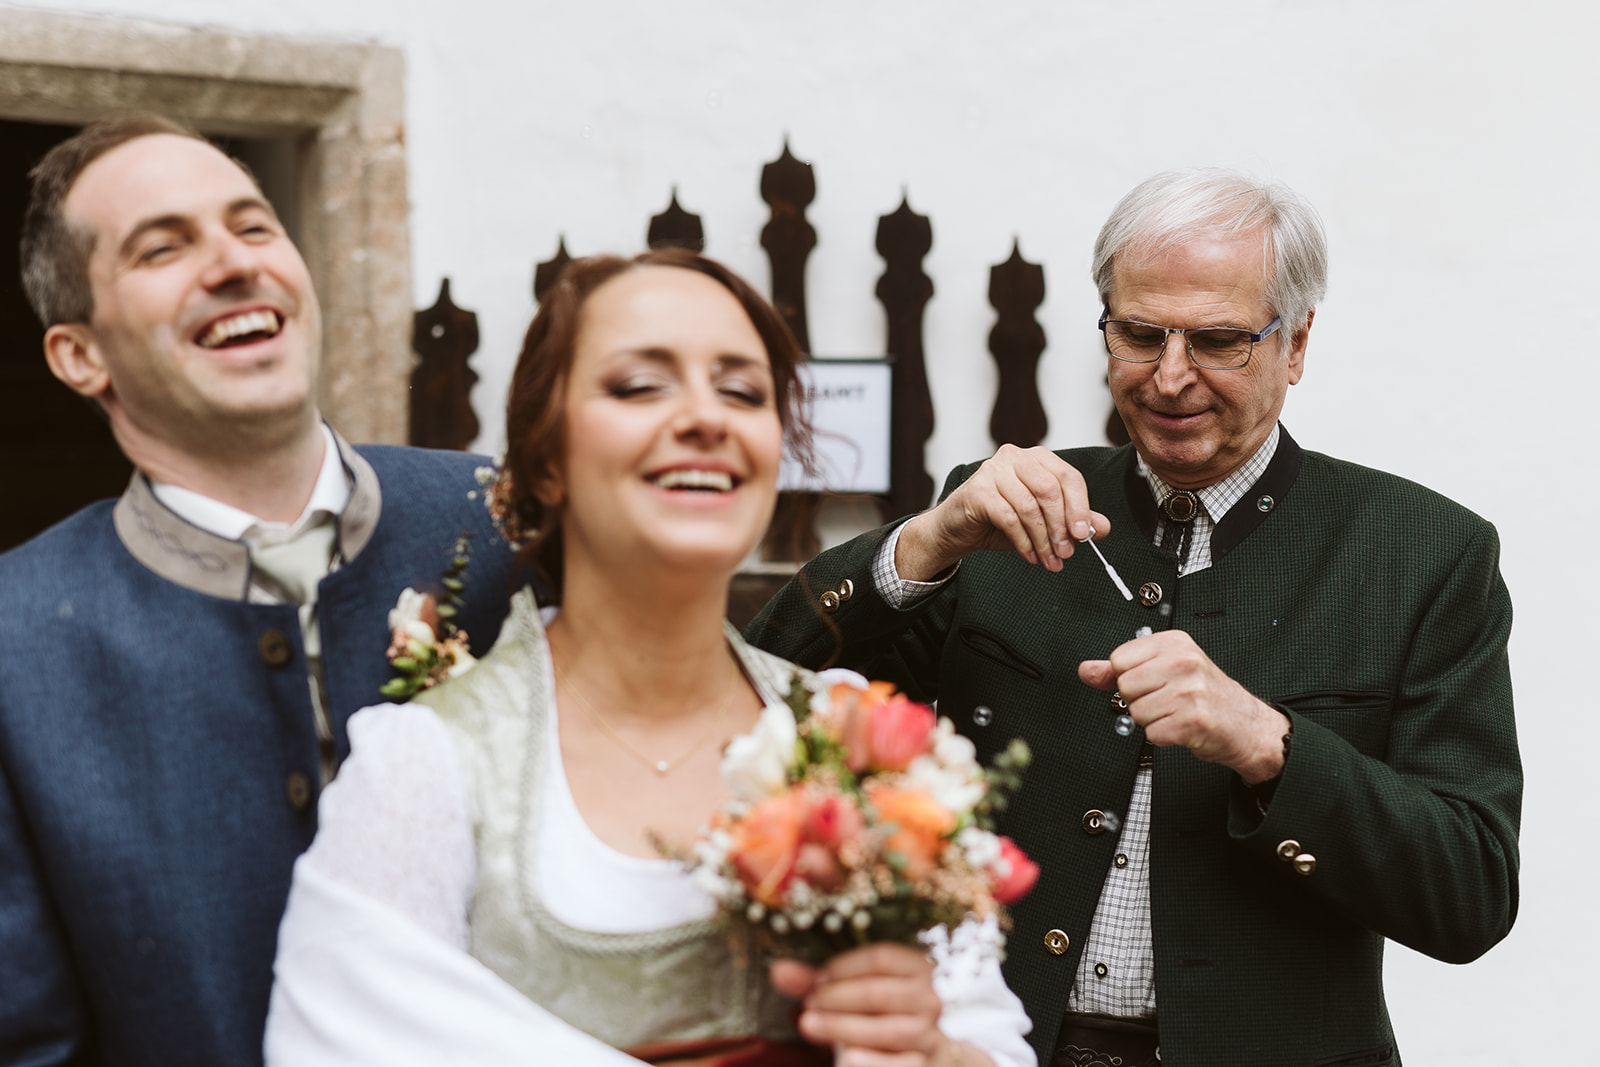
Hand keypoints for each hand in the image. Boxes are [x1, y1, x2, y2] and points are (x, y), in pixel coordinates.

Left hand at [768, 944, 987, 1066]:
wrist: (917, 1052)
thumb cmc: (879, 1014)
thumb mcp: (850, 993)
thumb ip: (818, 982)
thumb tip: (778, 970)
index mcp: (917, 967)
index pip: (883, 958)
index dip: (845, 966)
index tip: (816, 978)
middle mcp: (929, 999)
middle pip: (879, 993)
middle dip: (838, 997)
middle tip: (808, 1003)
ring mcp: (930, 1034)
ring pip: (887, 1030)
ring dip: (843, 1027)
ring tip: (809, 1024)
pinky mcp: (926, 1064)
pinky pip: (904, 1065)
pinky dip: (875, 1062)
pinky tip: (848, 1058)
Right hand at [895, 445, 1108, 580]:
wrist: (959, 529)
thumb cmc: (1001, 521)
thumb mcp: (1044, 522)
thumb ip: (1073, 521)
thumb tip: (1102, 527)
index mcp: (1037, 458)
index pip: (1068, 477)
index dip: (1080, 506)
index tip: (1084, 535)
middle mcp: (1015, 457)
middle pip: (1050, 490)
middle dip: (1061, 527)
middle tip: (1066, 554)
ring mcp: (993, 470)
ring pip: (1030, 506)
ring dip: (1042, 540)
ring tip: (1048, 560)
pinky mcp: (978, 490)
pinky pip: (1009, 518)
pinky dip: (1023, 541)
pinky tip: (1029, 555)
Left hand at [1079, 629, 1289, 783]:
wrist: (1244, 724)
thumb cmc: (1205, 694)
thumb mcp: (1163, 669)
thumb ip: (1120, 669)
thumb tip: (1087, 670)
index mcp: (1174, 643)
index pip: (1119, 659)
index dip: (1129, 677)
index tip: (1151, 680)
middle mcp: (1183, 662)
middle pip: (1125, 686)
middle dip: (1139, 700)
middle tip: (1165, 699)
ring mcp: (1190, 691)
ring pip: (1137, 712)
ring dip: (1152, 720)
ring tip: (1174, 712)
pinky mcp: (1193, 720)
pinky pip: (1152, 733)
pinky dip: (1163, 736)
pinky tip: (1181, 726)